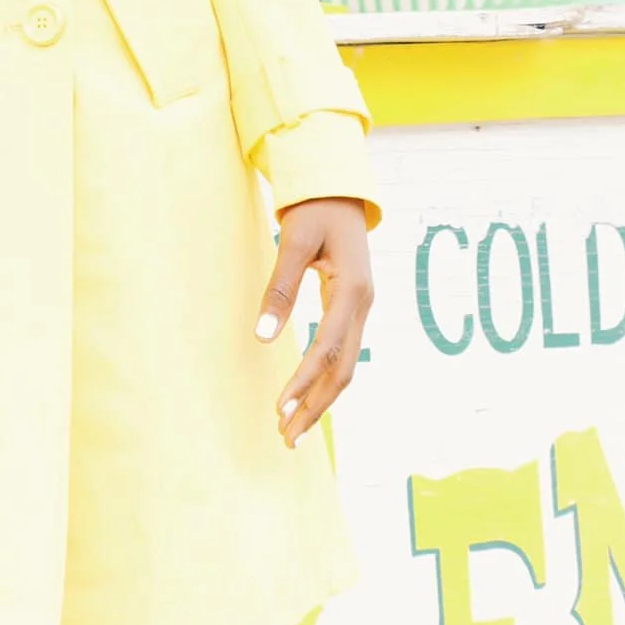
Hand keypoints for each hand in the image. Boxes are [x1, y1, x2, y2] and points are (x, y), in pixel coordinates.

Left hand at [255, 197, 372, 448]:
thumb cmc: (315, 209)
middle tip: (286, 437)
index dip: (304, 381)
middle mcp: (363, 305)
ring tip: (293, 427)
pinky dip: (325, 377)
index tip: (281, 409)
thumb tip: (262, 337)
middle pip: (342, 369)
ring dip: (321, 398)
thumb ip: (280, 288)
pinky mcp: (352, 307)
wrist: (339, 187)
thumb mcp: (295, 240)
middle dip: (315, 406)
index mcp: (352, 290)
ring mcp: (361, 308)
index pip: (327, 348)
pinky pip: (342, 351)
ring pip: (345, 365)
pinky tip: (308, 394)